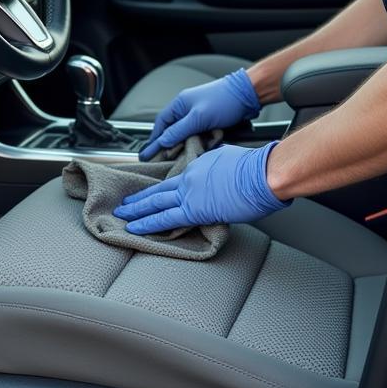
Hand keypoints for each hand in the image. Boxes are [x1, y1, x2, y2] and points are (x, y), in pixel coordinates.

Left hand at [114, 142, 288, 233]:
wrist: (263, 173)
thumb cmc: (257, 168)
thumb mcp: (233, 159)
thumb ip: (221, 167)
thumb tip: (221, 174)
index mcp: (200, 165)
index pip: (178, 180)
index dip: (165, 189)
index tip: (157, 195)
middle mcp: (190, 176)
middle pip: (160, 189)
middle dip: (141, 198)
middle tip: (126, 204)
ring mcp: (190, 192)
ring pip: (156, 202)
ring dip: (137, 210)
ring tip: (123, 215)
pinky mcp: (194, 209)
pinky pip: (165, 218)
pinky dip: (147, 223)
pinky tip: (135, 228)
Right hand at [138, 69, 259, 160]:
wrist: (248, 94)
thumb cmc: (223, 101)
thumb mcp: (198, 118)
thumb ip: (179, 131)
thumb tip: (162, 142)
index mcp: (180, 104)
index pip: (161, 124)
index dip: (154, 139)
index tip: (147, 154)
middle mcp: (187, 109)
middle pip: (172, 130)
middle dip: (167, 144)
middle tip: (160, 159)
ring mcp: (199, 115)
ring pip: (186, 134)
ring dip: (184, 145)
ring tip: (177, 158)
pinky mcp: (210, 121)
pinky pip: (198, 134)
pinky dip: (197, 143)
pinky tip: (196, 151)